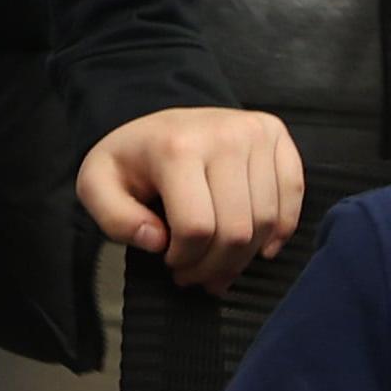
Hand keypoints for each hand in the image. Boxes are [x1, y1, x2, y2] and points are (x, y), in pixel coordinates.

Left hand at [74, 105, 306, 292]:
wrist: (161, 118)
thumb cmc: (133, 159)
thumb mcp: (97, 185)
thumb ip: (115, 219)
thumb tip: (157, 241)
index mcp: (177, 148)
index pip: (196, 228)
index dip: (185, 260)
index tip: (170, 262)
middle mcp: (224, 135)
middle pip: (236, 229)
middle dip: (215, 265)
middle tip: (197, 273)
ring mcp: (255, 132)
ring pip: (267, 220)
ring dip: (245, 256)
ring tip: (221, 261)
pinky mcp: (275, 134)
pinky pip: (293, 195)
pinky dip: (280, 230)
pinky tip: (259, 245)